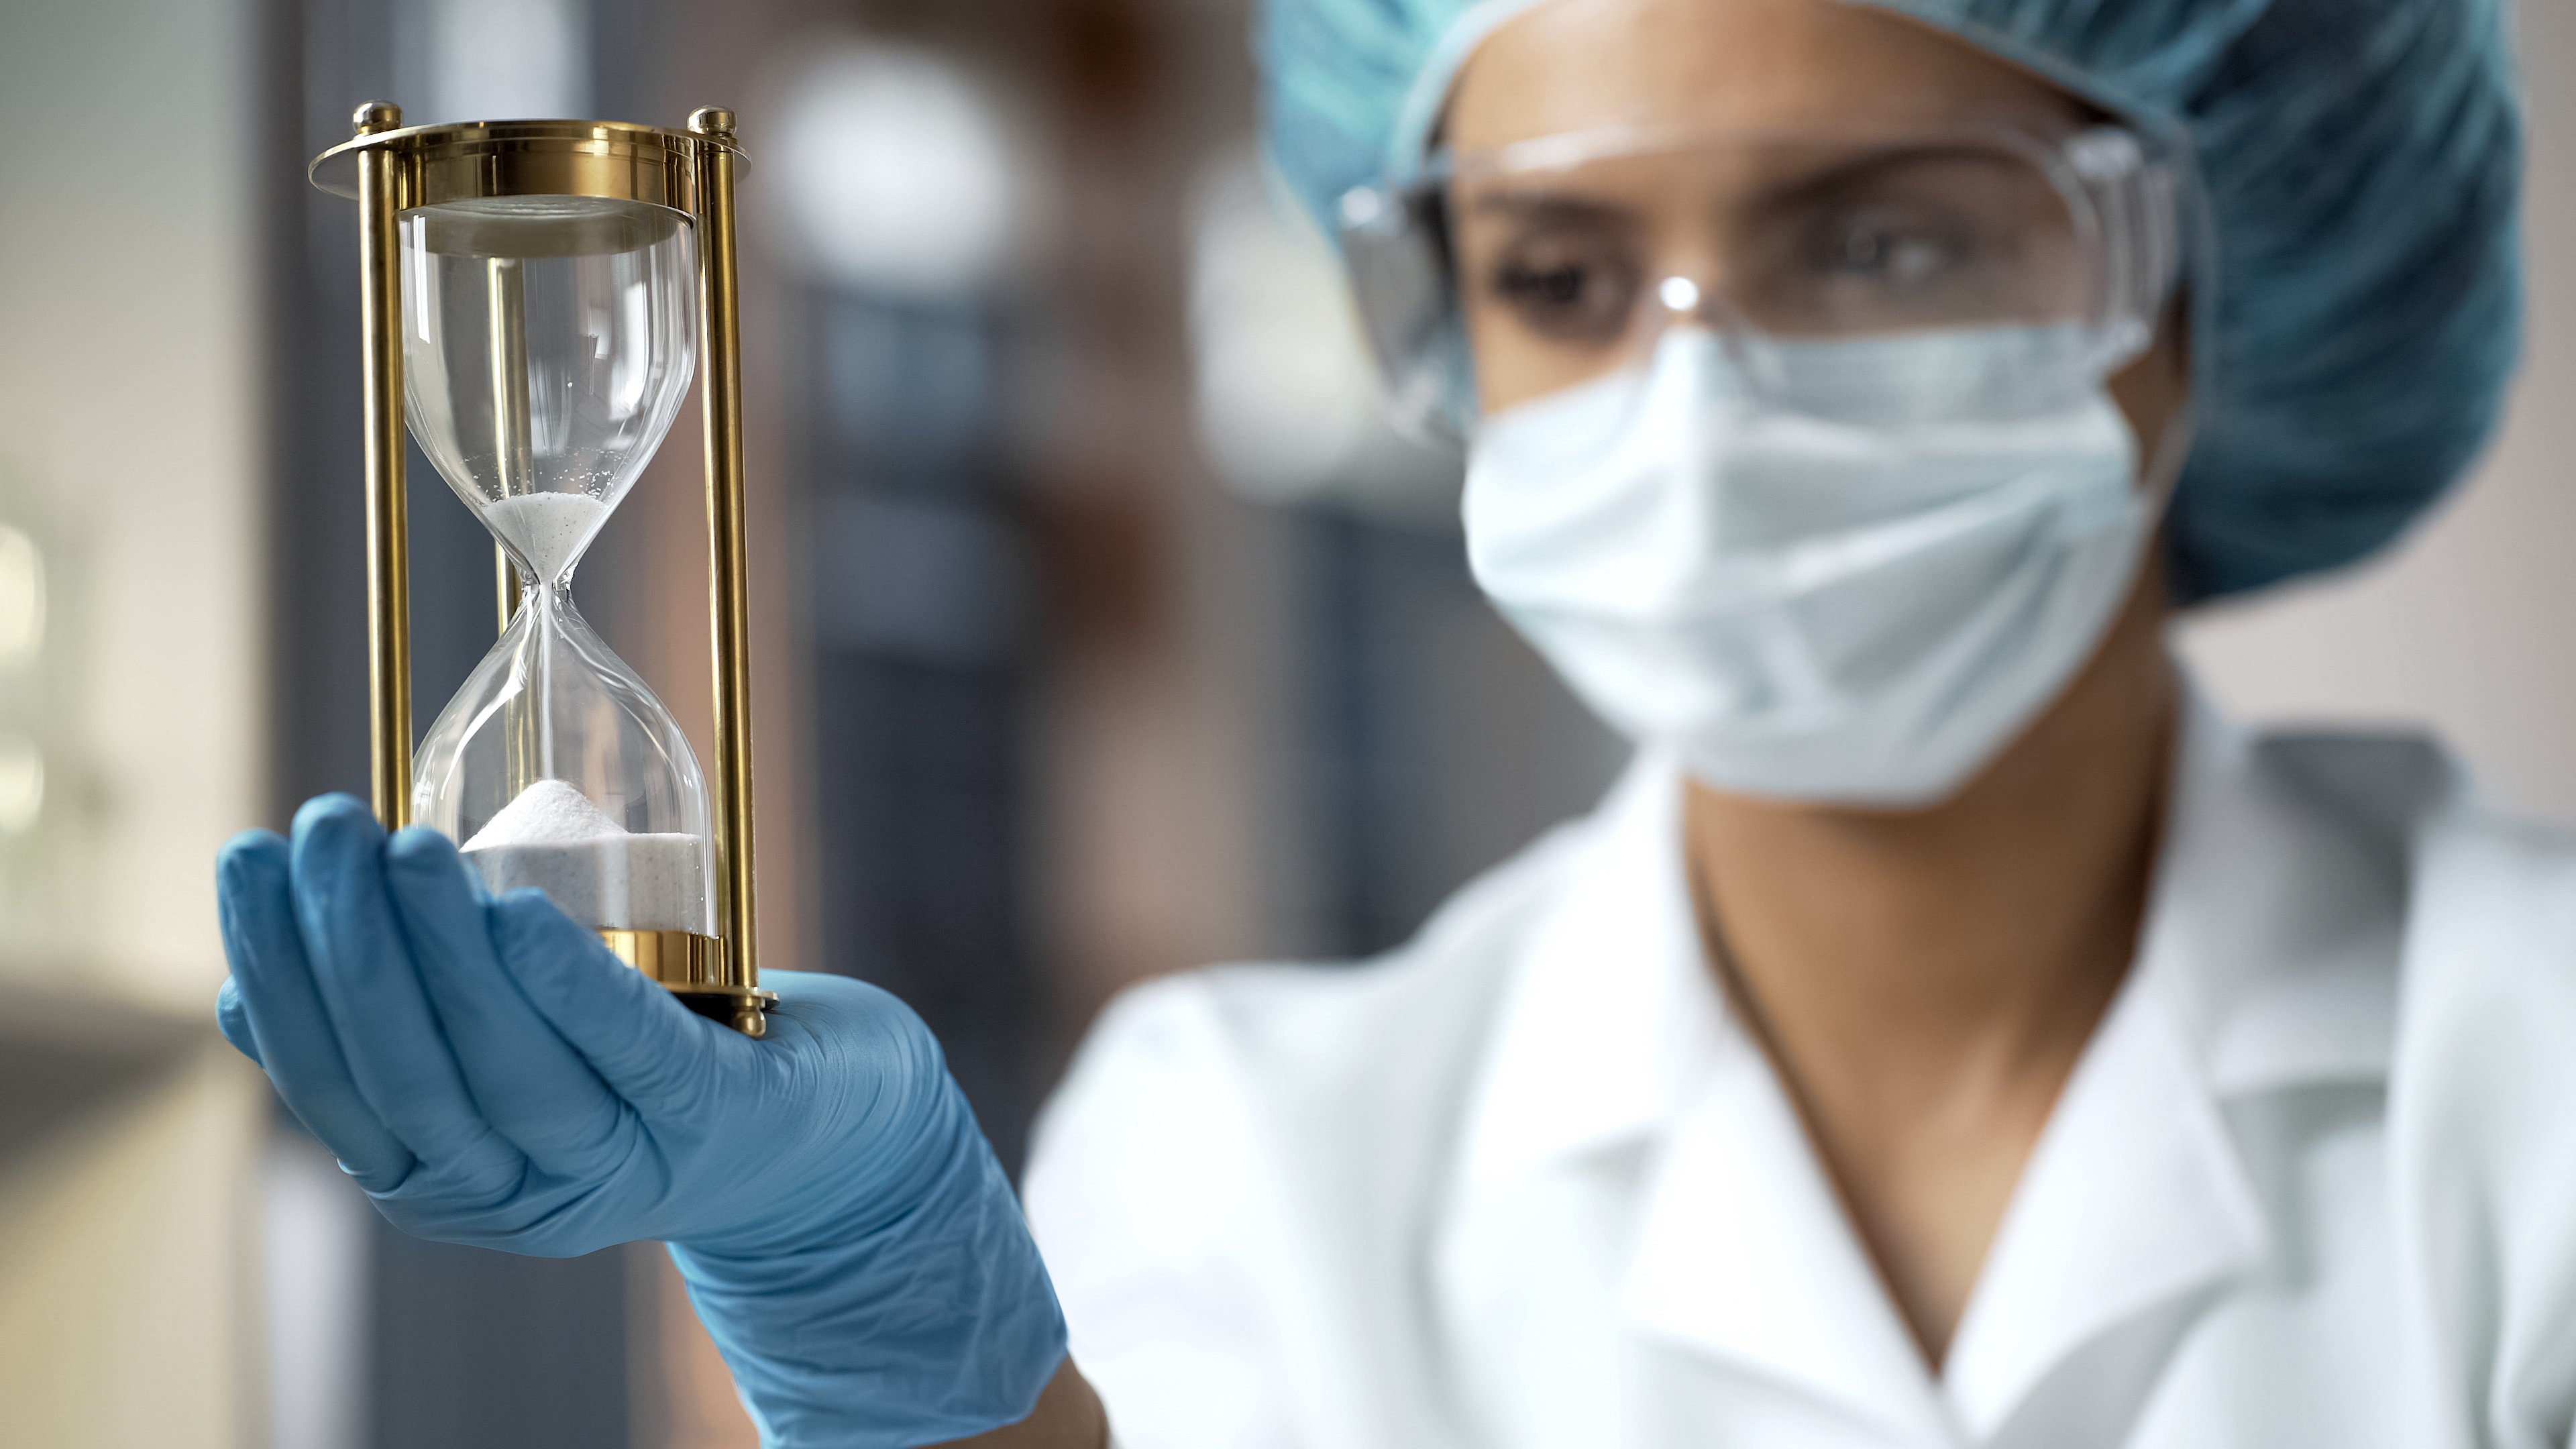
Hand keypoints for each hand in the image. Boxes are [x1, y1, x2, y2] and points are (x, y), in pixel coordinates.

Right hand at [216, 794, 1065, 1446]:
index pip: (335, 1084)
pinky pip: (630, 1055)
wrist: (829, 1118)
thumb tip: (244, 990)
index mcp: (446, 1182)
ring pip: (509, 1070)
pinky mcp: (717, 1119)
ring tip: (407, 850)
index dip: (279, 973)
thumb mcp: (507, 1055)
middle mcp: (520, 1197)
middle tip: (327, 825)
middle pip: (412, 1078)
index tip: (248, 857)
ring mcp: (623, 1165)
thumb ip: (404, 1032)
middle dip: (352, 947)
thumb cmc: (642, 1058)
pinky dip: (568, 988)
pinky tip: (516, 916)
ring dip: (444, 955)